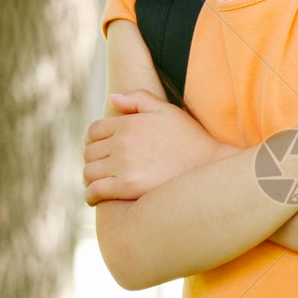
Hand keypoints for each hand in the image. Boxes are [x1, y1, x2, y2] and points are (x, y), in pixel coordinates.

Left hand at [83, 89, 235, 204]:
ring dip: (90, 178)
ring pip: (89, 171)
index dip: (93, 141)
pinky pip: (95, 190)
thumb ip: (138, 98)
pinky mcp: (126, 187)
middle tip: (101, 169)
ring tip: (98, 184)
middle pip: (89, 152)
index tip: (99, 150)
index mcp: (128, 123)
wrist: (209, 167)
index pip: (94, 131)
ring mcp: (123, 165)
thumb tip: (112, 98)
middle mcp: (122, 142)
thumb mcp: (167, 110)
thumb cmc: (191, 138)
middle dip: (93, 160)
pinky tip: (94, 198)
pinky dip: (90, 195)